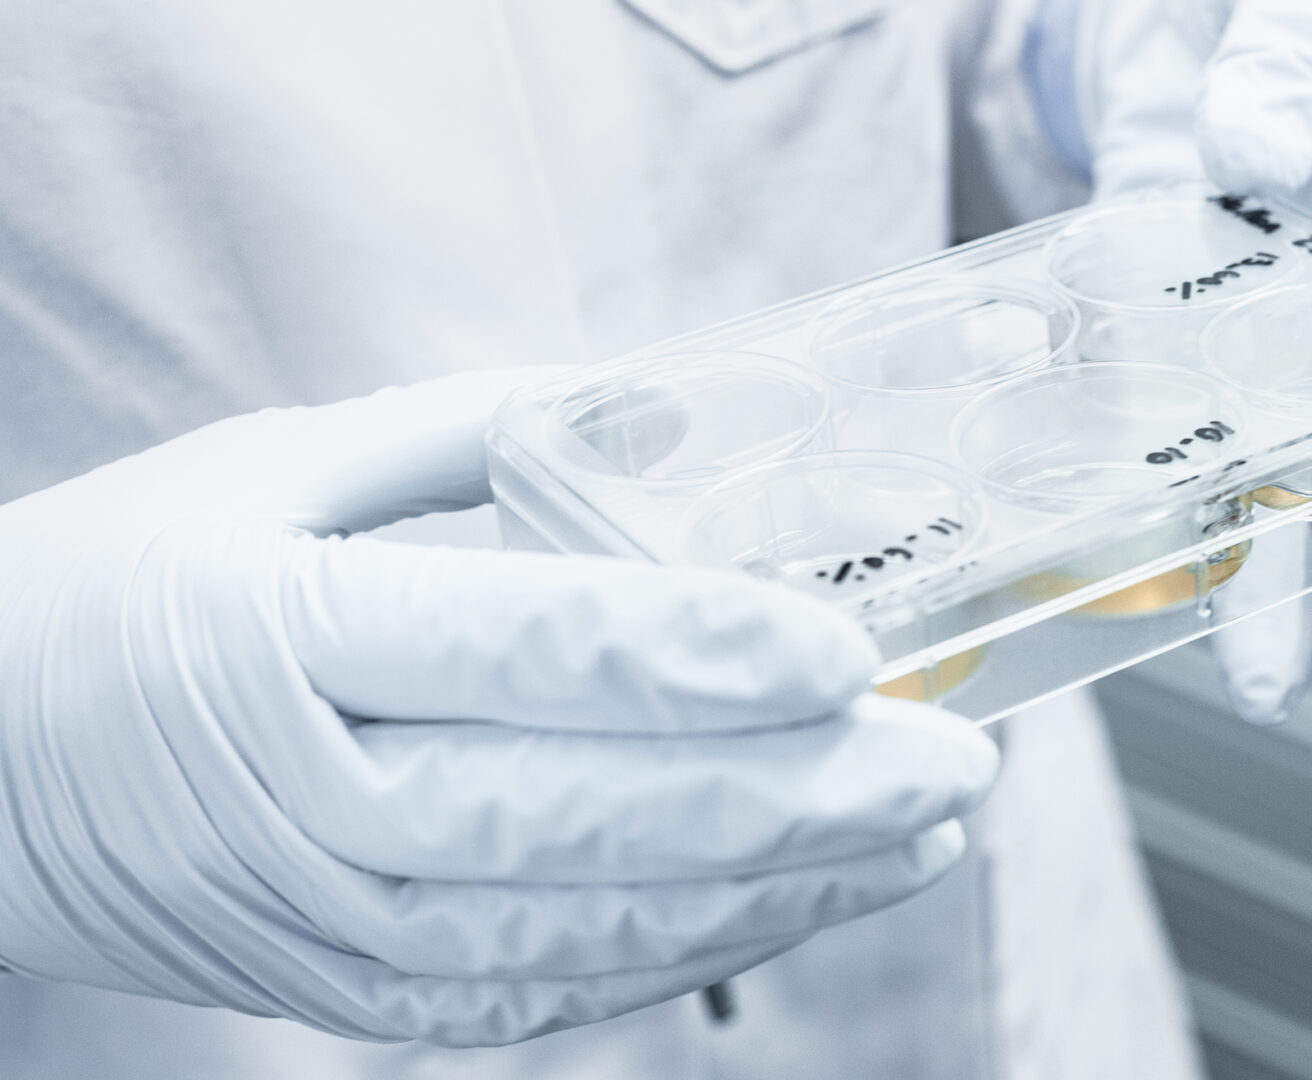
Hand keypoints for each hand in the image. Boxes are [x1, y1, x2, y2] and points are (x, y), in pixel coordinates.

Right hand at [0, 372, 997, 1045]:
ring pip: (593, 928)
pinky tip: (793, 907)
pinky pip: (542, 995)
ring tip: (918, 840)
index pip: (538, 649)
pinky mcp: (352, 990)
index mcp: (289, 632)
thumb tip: (648, 410)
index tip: (852, 651)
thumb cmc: (121, 591)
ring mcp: (333, 918)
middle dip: (804, 798)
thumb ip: (464, 439)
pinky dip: (682, 956)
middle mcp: (319, 794)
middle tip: (953, 761)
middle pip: (598, 814)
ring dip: (780, 891)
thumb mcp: (266, 470)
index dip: (710, 658)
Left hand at [1068, 0, 1311, 727]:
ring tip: (1268, 676)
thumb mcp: (1310, 0)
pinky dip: (1131, 479)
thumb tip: (1260, 144)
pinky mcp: (1143, 303)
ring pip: (1274, 456)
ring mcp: (1242, 306)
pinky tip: (1132, 561)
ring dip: (1276, 569)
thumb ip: (1293, 58)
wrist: (1180, 2)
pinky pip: (1143, 406)